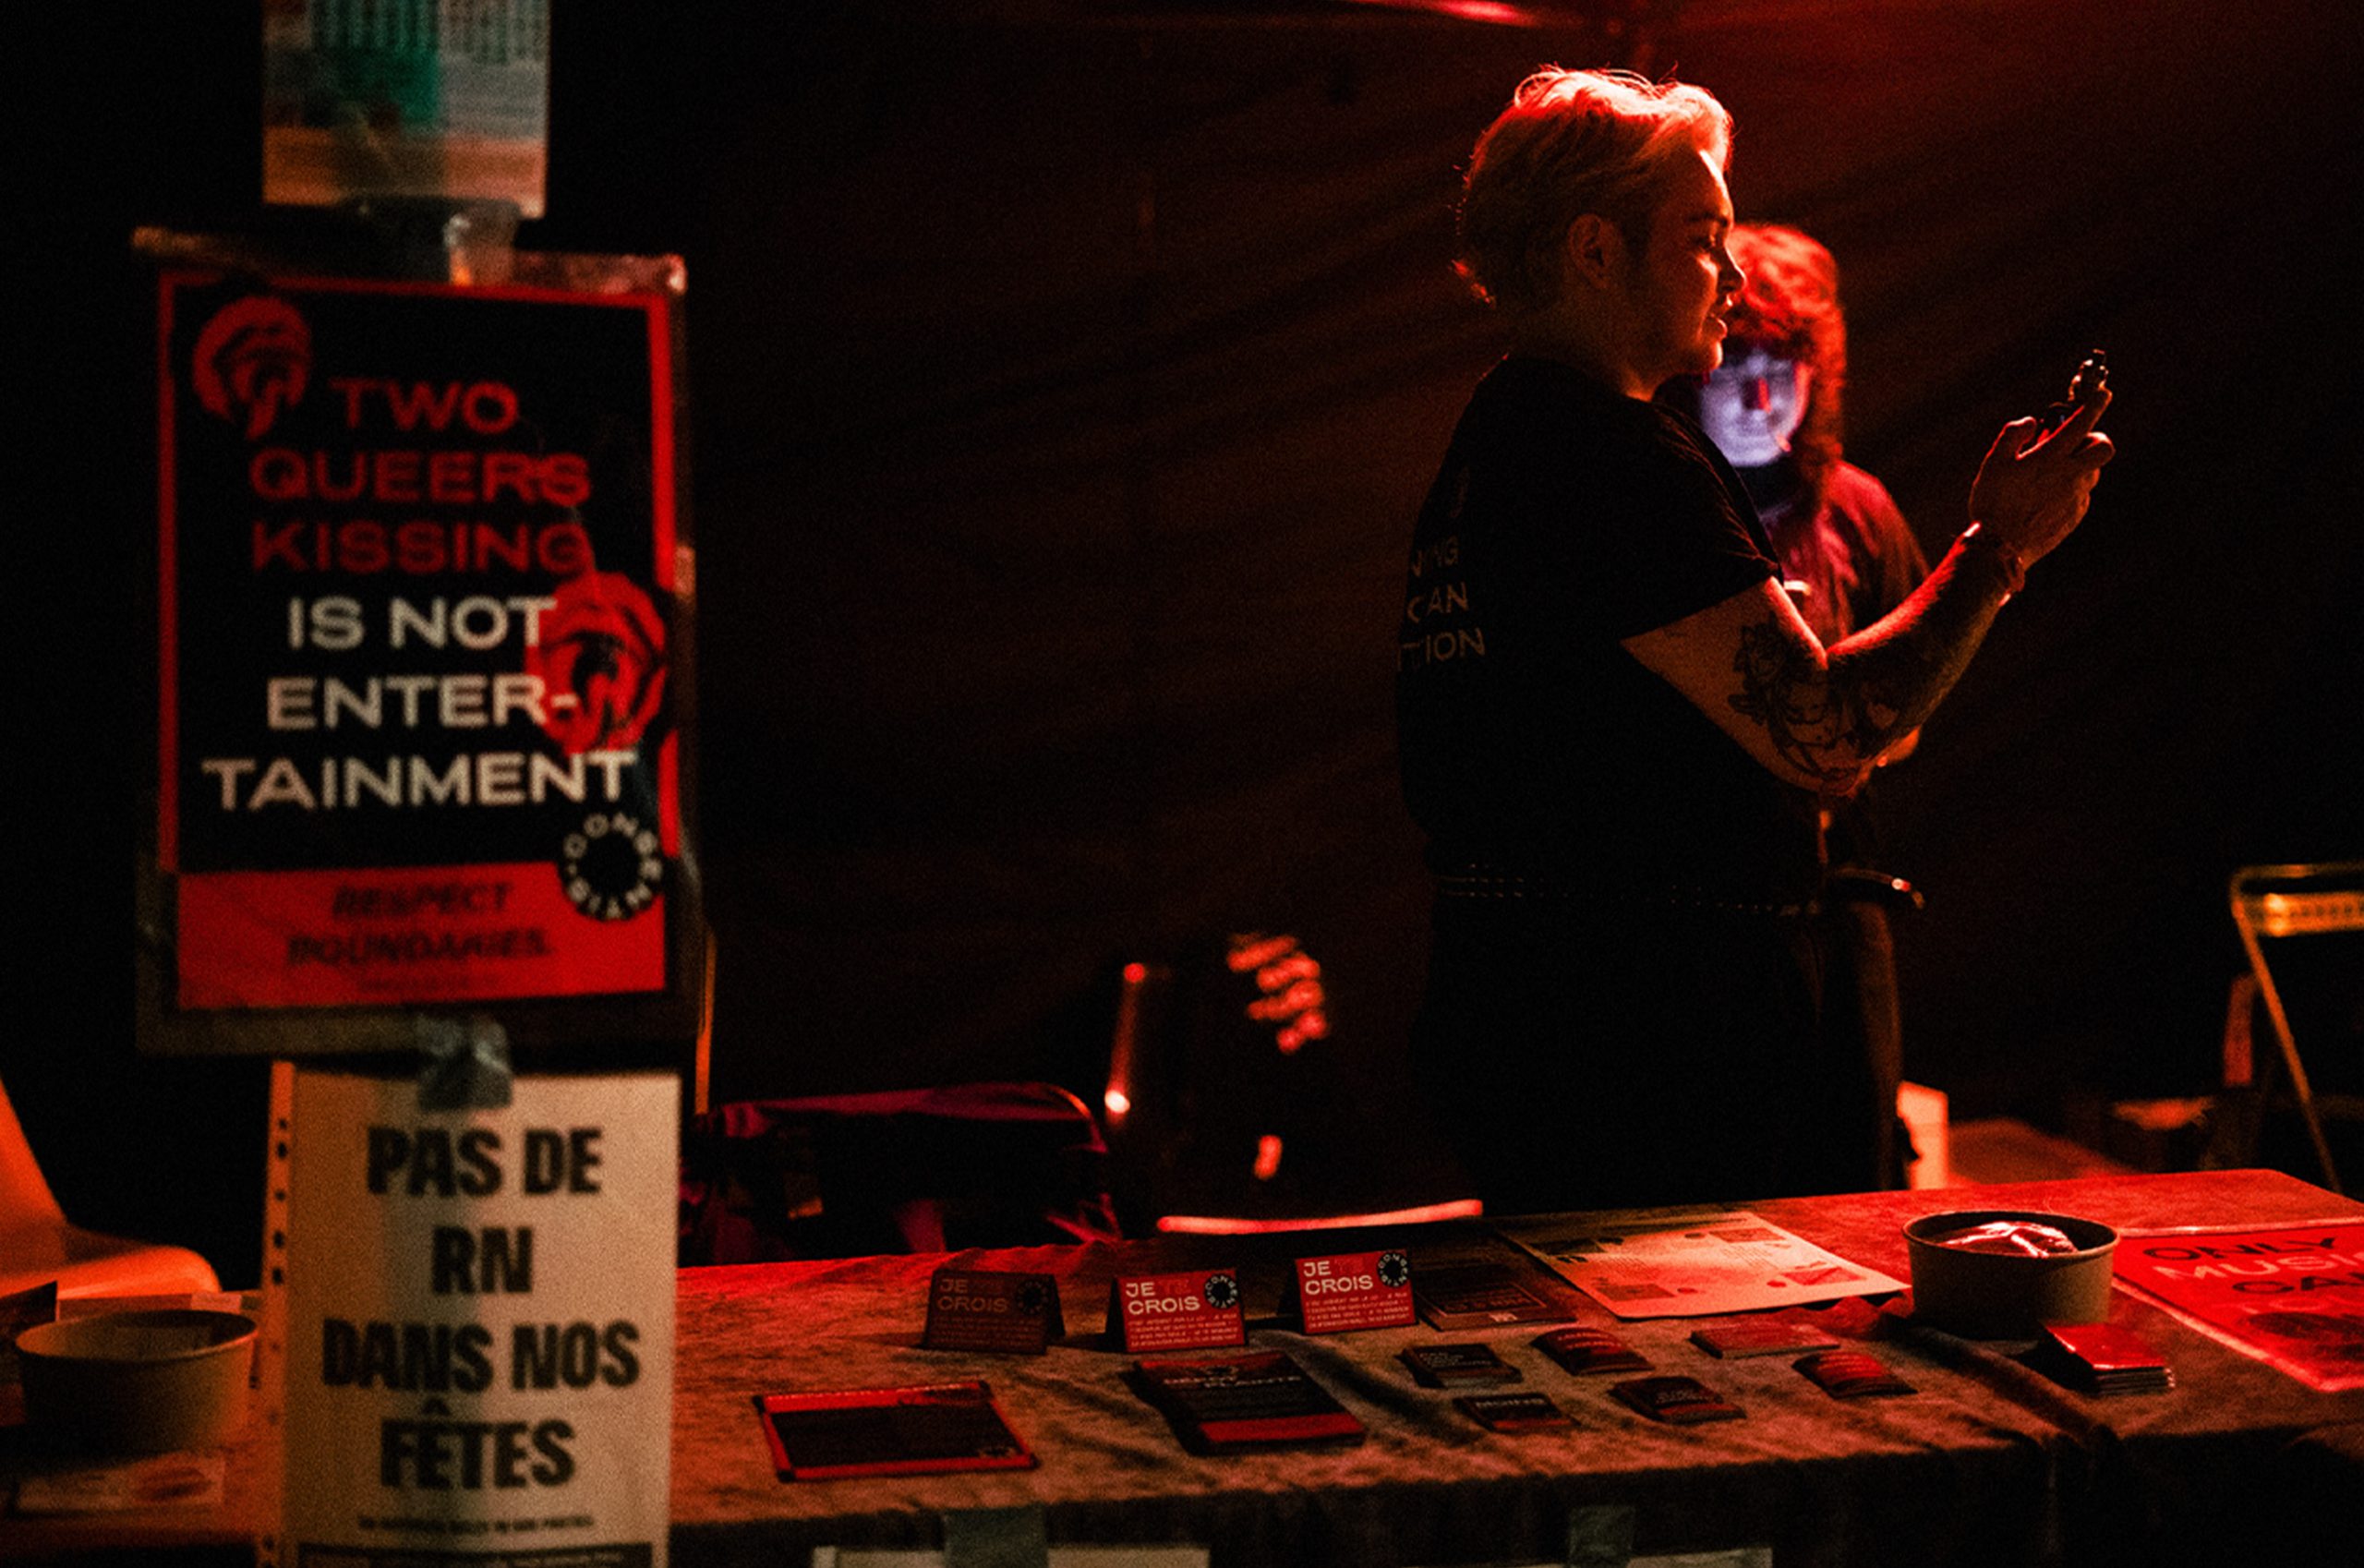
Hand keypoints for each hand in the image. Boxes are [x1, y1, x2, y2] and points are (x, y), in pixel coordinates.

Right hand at [1968, 384, 2113, 569]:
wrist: (2001, 549)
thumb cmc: (1993, 504)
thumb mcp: (1992, 463)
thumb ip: (2012, 435)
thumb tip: (2030, 423)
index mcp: (2049, 458)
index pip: (2081, 423)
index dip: (2095, 404)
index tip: (2102, 395)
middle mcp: (2069, 475)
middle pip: (2103, 447)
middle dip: (2095, 438)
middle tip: (2075, 442)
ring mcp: (2075, 497)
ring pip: (2093, 471)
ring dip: (2080, 464)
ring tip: (2053, 472)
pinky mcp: (2075, 515)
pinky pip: (2081, 494)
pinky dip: (2071, 488)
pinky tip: (2047, 497)